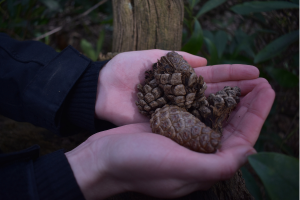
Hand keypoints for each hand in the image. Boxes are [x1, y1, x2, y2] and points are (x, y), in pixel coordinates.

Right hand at [67, 79, 274, 198]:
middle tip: (262, 81)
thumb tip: (249, 151)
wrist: (103, 157)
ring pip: (216, 117)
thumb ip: (217, 165)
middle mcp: (199, 153)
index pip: (241, 140)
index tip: (267, 91)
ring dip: (231, 99)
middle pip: (231, 126)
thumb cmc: (137, 164)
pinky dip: (209, 99)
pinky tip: (217, 87)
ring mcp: (185, 139)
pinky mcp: (171, 127)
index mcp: (205, 165)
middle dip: (248, 104)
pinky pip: (198, 111)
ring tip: (245, 80)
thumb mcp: (178, 168)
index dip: (256, 115)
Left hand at [95, 50, 261, 126]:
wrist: (99, 92)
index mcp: (180, 79)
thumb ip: (177, 60)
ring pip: (209, 113)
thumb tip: (204, 61)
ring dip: (232, 112)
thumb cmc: (122, 71)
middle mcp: (183, 97)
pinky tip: (230, 131)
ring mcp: (178, 113)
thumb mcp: (150, 58)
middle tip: (265, 92)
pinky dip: (211, 129)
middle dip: (241, 93)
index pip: (214, 77)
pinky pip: (193, 128)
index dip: (234, 75)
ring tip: (257, 109)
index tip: (256, 74)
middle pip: (217, 96)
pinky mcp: (168, 127)